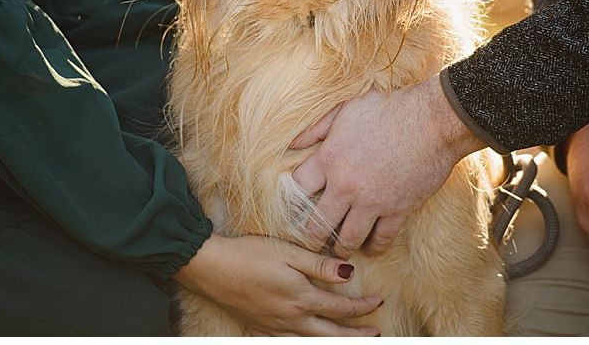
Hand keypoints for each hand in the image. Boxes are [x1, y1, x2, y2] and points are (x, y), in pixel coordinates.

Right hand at [172, 233, 382, 335]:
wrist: (211, 267)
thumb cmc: (249, 254)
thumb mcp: (288, 252)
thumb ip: (319, 265)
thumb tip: (349, 273)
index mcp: (301, 298)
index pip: (340, 307)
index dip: (362, 306)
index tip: (377, 302)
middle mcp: (291, 317)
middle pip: (330, 332)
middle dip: (354, 334)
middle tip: (373, 334)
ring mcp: (274, 325)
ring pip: (311, 340)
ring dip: (333, 340)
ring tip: (347, 340)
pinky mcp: (258, 327)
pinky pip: (286, 341)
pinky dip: (301, 342)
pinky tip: (304, 339)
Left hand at [290, 75, 484, 257]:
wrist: (431, 120)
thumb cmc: (388, 108)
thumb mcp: (346, 109)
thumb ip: (316, 129)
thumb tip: (293, 145)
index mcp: (329, 158)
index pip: (297, 190)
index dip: (293, 202)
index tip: (296, 209)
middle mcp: (345, 185)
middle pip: (318, 225)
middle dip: (313, 236)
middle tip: (314, 240)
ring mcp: (372, 201)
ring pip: (348, 240)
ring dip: (341, 248)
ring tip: (340, 250)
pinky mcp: (398, 210)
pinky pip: (381, 240)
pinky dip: (374, 248)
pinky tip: (370, 248)